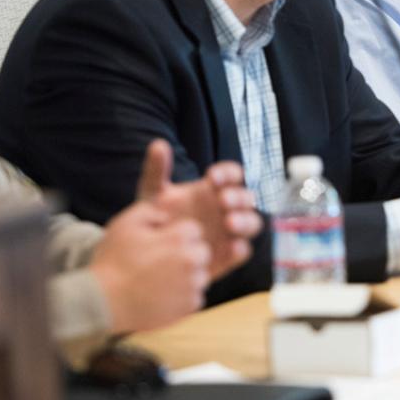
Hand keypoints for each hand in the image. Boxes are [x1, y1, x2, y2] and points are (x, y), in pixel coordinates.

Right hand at [90, 200, 209, 333]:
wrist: (102, 302)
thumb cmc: (112, 261)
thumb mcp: (125, 224)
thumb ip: (150, 211)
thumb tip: (167, 216)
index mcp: (177, 239)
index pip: (194, 229)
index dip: (176, 235)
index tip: (160, 244)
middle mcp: (190, 261)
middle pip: (202, 252)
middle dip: (187, 254)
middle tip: (162, 262)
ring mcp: (191, 286)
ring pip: (200, 275)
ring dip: (187, 276)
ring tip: (160, 280)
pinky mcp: (188, 307)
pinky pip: (195, 297)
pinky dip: (183, 297)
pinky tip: (161, 295)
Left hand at [136, 140, 261, 280]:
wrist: (147, 254)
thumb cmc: (154, 219)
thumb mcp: (152, 194)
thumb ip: (156, 170)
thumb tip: (158, 144)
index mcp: (213, 190)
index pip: (231, 175)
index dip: (227, 173)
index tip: (212, 177)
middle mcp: (226, 209)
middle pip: (246, 198)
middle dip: (239, 197)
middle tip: (224, 200)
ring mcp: (229, 233)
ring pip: (251, 223)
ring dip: (246, 221)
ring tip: (230, 223)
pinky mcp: (227, 256)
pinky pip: (242, 251)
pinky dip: (240, 249)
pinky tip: (230, 248)